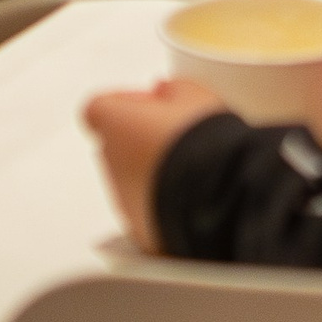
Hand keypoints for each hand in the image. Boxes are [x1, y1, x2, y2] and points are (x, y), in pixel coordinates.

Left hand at [84, 79, 229, 251]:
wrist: (221, 196)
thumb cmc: (206, 143)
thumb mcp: (197, 96)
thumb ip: (174, 89)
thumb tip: (168, 91)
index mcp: (116, 124)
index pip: (99, 108)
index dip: (126, 103)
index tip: (153, 104)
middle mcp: (111, 163)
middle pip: (116, 146)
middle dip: (142, 140)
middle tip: (180, 138)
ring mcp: (124, 200)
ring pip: (131, 181)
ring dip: (154, 175)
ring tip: (195, 171)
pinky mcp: (141, 232)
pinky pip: (147, 213)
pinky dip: (164, 206)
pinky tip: (195, 199)